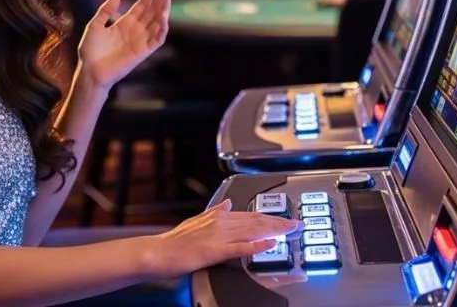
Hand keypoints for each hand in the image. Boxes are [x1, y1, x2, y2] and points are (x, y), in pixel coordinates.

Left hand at [77, 0, 171, 88]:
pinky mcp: (143, 52)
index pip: (142, 3)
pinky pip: (157, 39)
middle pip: (153, 8)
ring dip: (164, 7)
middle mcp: (136, 29)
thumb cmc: (90, 51)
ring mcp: (141, 40)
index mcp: (126, 22)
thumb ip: (105, 10)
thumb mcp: (94, 25)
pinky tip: (163, 16)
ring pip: (158, 21)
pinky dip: (162, 28)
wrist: (89, 71)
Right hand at [143, 199, 303, 279]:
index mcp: (217, 216)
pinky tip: (270, 244)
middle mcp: (220, 223)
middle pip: (256, 221)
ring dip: (274, 230)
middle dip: (280, 222)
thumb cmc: (174, 241)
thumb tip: (229, 203)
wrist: (158, 252)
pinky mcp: (214, 251)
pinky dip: (257, 245)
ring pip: (252, 231)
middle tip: (298, 225)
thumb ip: (214, 212)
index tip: (286, 219)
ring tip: (291, 231)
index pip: (251, 215)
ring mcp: (218, 236)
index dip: (271, 216)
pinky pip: (240, 247)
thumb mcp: (196, 221)